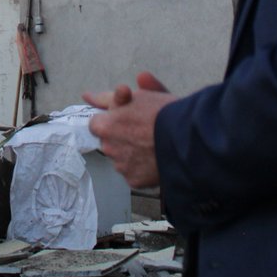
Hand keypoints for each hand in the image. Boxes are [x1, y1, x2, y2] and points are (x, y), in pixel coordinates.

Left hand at [82, 72, 175, 188]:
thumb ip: (111, 96)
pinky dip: (142, 169)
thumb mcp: (138, 96)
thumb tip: (87, 95)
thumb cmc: (163, 113)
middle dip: (121, 137)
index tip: (127, 119)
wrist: (189, 138)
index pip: (97, 123)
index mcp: (104, 125)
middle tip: (143, 131)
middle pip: (109, 142)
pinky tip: (156, 159)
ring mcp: (121, 166)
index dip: (112, 120)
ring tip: (153, 146)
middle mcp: (108, 148)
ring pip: (121, 159)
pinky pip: (134, 174)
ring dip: (131, 154)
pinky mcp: (135, 181)